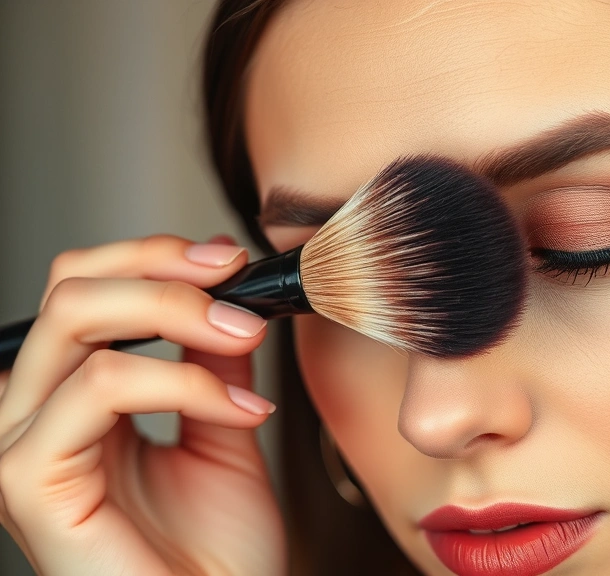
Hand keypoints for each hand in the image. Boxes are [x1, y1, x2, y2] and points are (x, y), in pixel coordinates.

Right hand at [0, 234, 286, 575]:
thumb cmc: (217, 549)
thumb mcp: (221, 427)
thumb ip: (210, 361)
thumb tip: (225, 292)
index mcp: (72, 401)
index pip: (82, 289)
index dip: (153, 258)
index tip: (229, 260)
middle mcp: (35, 415)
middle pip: (70, 288)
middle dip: (163, 270)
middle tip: (236, 282)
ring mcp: (22, 446)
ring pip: (77, 320)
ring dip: (180, 315)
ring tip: (248, 342)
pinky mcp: (29, 482)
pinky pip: (100, 388)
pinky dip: (182, 383)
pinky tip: (241, 412)